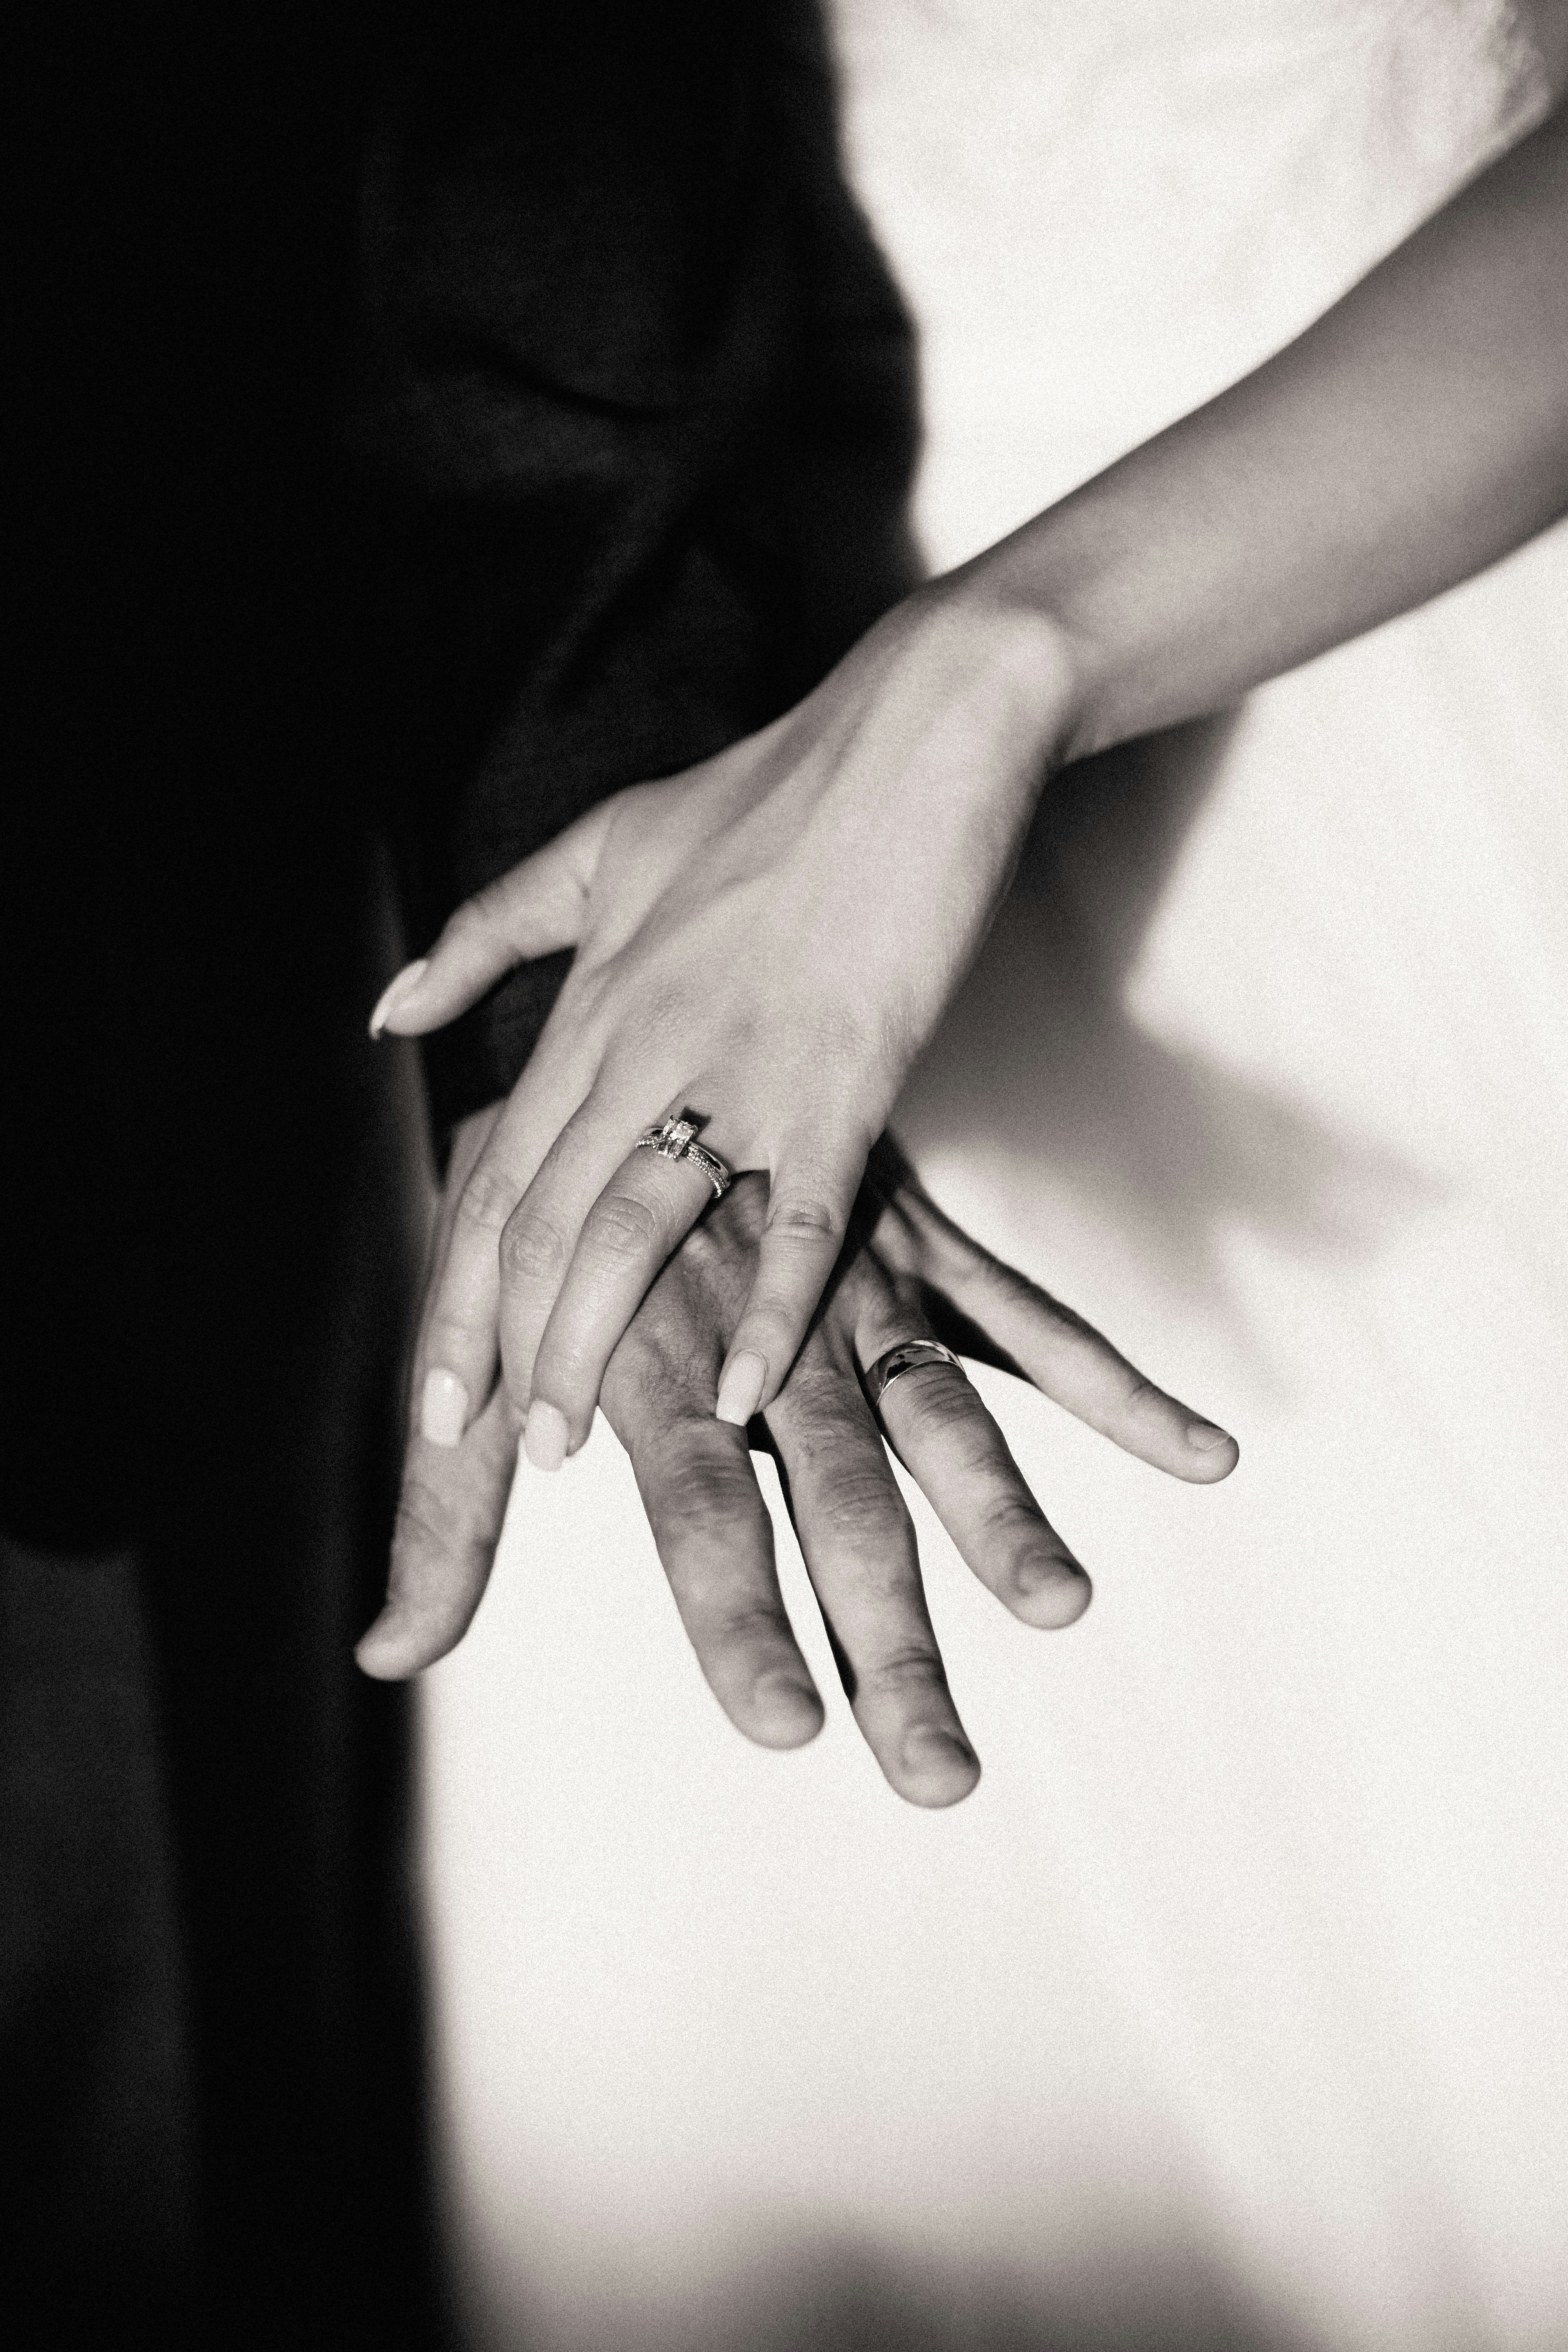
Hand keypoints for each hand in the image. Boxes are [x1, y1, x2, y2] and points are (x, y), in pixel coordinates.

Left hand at [357, 1123, 1236, 1807]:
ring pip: (939, 1416)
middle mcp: (761, 1343)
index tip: (788, 1726)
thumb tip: (385, 1660)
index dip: (742, 1616)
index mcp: (655, 1373)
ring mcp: (852, 1293)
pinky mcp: (916, 1247)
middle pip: (835, 1502)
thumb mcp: (478, 1363)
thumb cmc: (533, 1236)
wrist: (605, 1049)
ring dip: (1004, 1513)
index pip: (701, 1516)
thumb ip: (443, 1519)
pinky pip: (1028, 1319)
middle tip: (939, 1775)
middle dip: (888, 1638)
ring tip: (1063, 1608)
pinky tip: (1206, 1456)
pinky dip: (1114, 1386)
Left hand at [370, 582, 1078, 1466]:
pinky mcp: (838, 1074)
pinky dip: (769, 1309)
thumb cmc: (772, 791)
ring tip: (566, 1446)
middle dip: (501, 1348)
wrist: (917, 734)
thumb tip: (392, 1007)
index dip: (455, 1292)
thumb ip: (492, 929)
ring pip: (632, 1228)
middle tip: (488, 1453)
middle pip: (541, 1223)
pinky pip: (792, 1215)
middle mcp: (644, 1042)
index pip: (497, 1173)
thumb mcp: (603, 845)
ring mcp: (739, 1063)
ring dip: (589, 1346)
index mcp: (595, 1000)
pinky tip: (747, 1393)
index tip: (433, 1393)